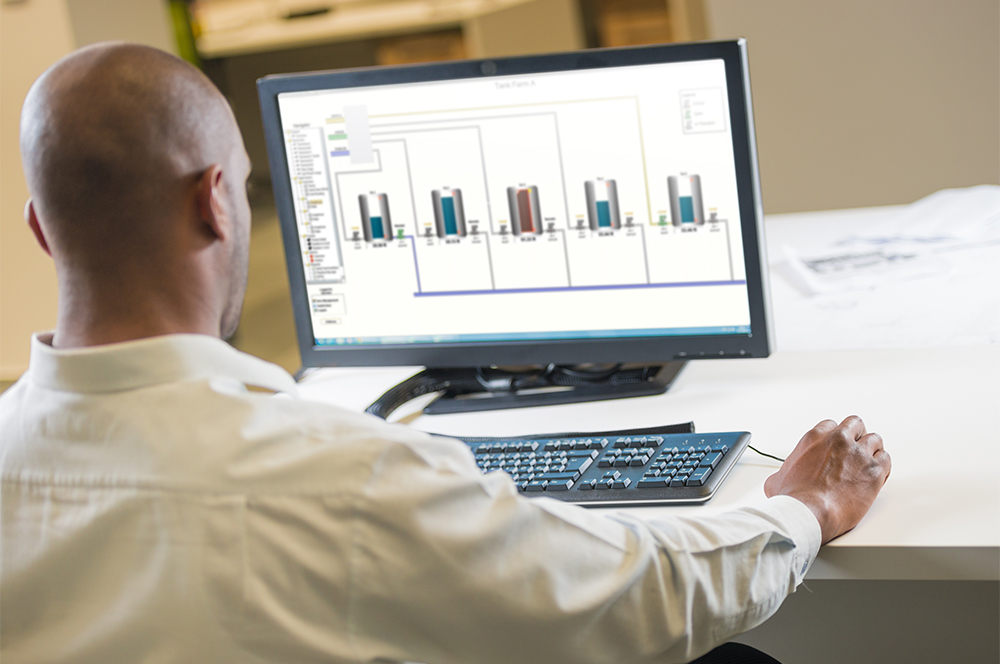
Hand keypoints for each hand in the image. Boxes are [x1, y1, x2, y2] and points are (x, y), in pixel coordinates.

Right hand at [764, 416, 890, 543]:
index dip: (834, 437)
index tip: (835, 447)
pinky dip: (883, 466)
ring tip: (867, 463)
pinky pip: (886, 459)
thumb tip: (780, 480)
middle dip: (856, 436)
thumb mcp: (777, 480)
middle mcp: (838, 440)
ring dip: (872, 450)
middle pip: (855, 424)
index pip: (831, 425)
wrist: (809, 513)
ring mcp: (858, 454)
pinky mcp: (874, 471)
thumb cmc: (793, 498)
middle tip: (854, 450)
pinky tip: (876, 475)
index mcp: (814, 438)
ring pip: (874, 439)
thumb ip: (783, 473)